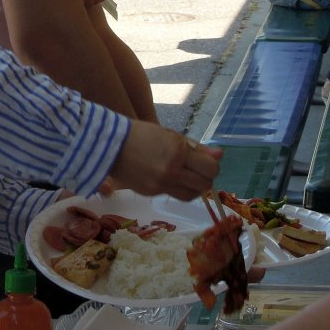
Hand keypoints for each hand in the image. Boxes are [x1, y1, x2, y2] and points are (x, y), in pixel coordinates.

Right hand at [103, 122, 220, 199]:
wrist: (110, 145)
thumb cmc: (141, 134)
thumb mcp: (170, 135)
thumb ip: (195, 147)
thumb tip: (220, 155)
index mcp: (178, 150)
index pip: (210, 166)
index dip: (212, 165)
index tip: (205, 161)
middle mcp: (173, 169)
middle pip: (205, 183)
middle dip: (205, 176)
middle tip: (197, 169)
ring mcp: (162, 183)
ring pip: (193, 194)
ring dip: (195, 186)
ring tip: (187, 177)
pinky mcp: (153, 193)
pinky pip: (176, 195)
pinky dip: (180, 189)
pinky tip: (173, 179)